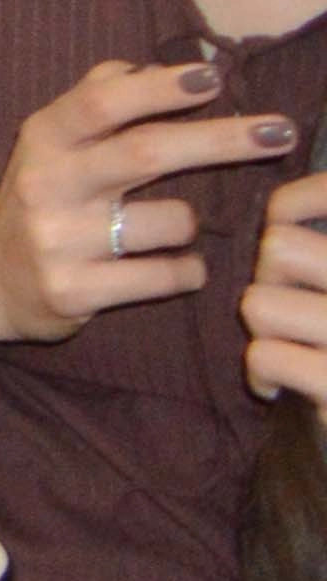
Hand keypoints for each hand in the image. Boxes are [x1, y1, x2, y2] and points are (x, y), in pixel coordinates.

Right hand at [0, 56, 297, 343]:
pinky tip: (170, 266)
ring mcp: (58, 241)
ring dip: (193, 224)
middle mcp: (46, 184)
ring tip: (169, 229)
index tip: (215, 77)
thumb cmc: (43, 195)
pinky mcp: (74, 292)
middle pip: (146, 153)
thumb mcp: (52, 141)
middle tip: (281, 132)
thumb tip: (157, 65)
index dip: (159, 88)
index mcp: (44, 139)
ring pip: (172, 223)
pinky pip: (169, 275)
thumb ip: (97, 96)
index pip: (102, 102)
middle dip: (222, 140)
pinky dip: (188, 269)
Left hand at [243, 168, 326, 409]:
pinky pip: (265, 353)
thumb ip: (316, 247)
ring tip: (289, 345)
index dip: (296, 200)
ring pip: (261, 301)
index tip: (282, 219)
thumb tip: (280, 204)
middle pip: (279, 247)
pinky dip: (262, 372)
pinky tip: (278, 386)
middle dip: (269, 276)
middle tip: (289, 305)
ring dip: (264, 327)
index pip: (326, 194)